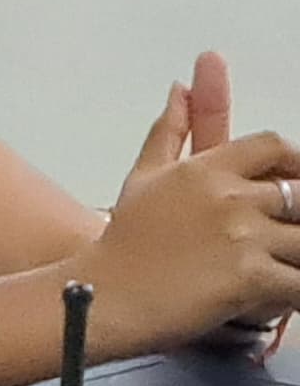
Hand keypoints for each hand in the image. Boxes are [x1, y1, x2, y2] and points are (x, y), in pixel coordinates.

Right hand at [86, 65, 299, 346]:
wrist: (104, 299)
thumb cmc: (124, 242)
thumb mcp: (144, 178)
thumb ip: (170, 131)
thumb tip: (181, 87)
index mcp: (205, 169)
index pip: (274, 146)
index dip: (293, 164)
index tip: (290, 187)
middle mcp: (229, 197)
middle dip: (297, 215)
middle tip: (279, 234)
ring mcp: (242, 237)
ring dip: (295, 255)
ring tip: (277, 265)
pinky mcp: (250, 279)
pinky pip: (299, 283)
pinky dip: (295, 291)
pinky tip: (280, 294)